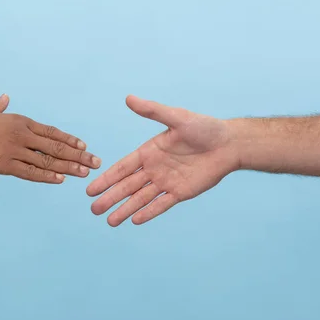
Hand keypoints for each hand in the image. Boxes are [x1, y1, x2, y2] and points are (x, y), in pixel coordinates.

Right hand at [0, 94, 100, 182]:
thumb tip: (5, 97)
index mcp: (18, 120)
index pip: (51, 131)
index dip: (70, 139)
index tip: (85, 146)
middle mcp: (20, 133)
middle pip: (56, 146)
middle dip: (78, 155)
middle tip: (96, 162)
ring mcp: (13, 149)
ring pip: (47, 160)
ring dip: (69, 167)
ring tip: (86, 173)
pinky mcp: (3, 164)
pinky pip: (30, 172)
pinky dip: (47, 176)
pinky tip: (61, 180)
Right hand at [87, 95, 238, 225]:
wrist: (229, 144)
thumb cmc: (204, 127)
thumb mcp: (177, 117)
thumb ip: (153, 111)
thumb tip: (129, 98)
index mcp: (149, 151)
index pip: (122, 167)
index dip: (106, 178)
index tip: (90, 189)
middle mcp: (155, 168)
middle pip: (127, 186)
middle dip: (110, 198)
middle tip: (93, 210)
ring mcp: (167, 181)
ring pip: (141, 198)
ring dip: (125, 209)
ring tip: (110, 222)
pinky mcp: (181, 192)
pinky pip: (162, 204)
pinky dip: (149, 212)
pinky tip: (135, 220)